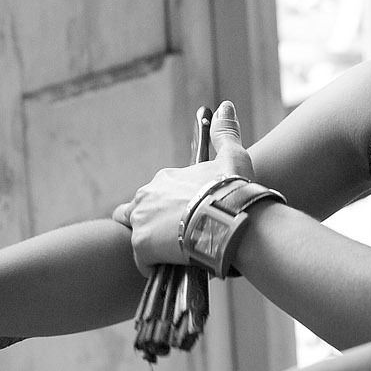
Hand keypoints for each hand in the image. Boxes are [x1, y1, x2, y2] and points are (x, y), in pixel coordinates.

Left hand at [114, 100, 256, 274]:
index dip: (173, 206)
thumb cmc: (233, 189)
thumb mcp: (232, 156)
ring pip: (137, 235)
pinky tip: (175, 265)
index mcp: (165, 179)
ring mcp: (141, 222)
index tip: (190, 216)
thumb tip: (224, 106)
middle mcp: (146, 197)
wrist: (230, 220)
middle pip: (137, 212)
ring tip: (176, 253)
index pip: (157, 194)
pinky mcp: (141, 246)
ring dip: (152, 244)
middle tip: (179, 236)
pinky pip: (142, 261)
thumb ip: (225, 132)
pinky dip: (154, 265)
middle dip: (153, 224)